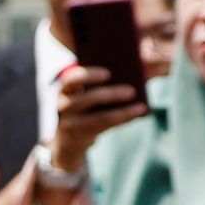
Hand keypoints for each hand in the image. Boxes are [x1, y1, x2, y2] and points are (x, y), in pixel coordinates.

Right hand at [46, 58, 144, 172]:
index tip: (108, 74)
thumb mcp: (89, 93)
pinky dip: (122, 120)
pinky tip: (137, 114)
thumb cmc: (86, 107)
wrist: (69, 140)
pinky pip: (104, 128)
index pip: (71, 79)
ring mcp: (69, 123)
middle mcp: (63, 106)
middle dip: (110, 94)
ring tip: (141, 107)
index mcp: (66, 89)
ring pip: (97, 118)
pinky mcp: (79, 137)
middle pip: (85, 99)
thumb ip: (106, 78)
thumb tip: (140, 64)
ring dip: (121, 112)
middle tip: (131, 91)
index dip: (88, 76)